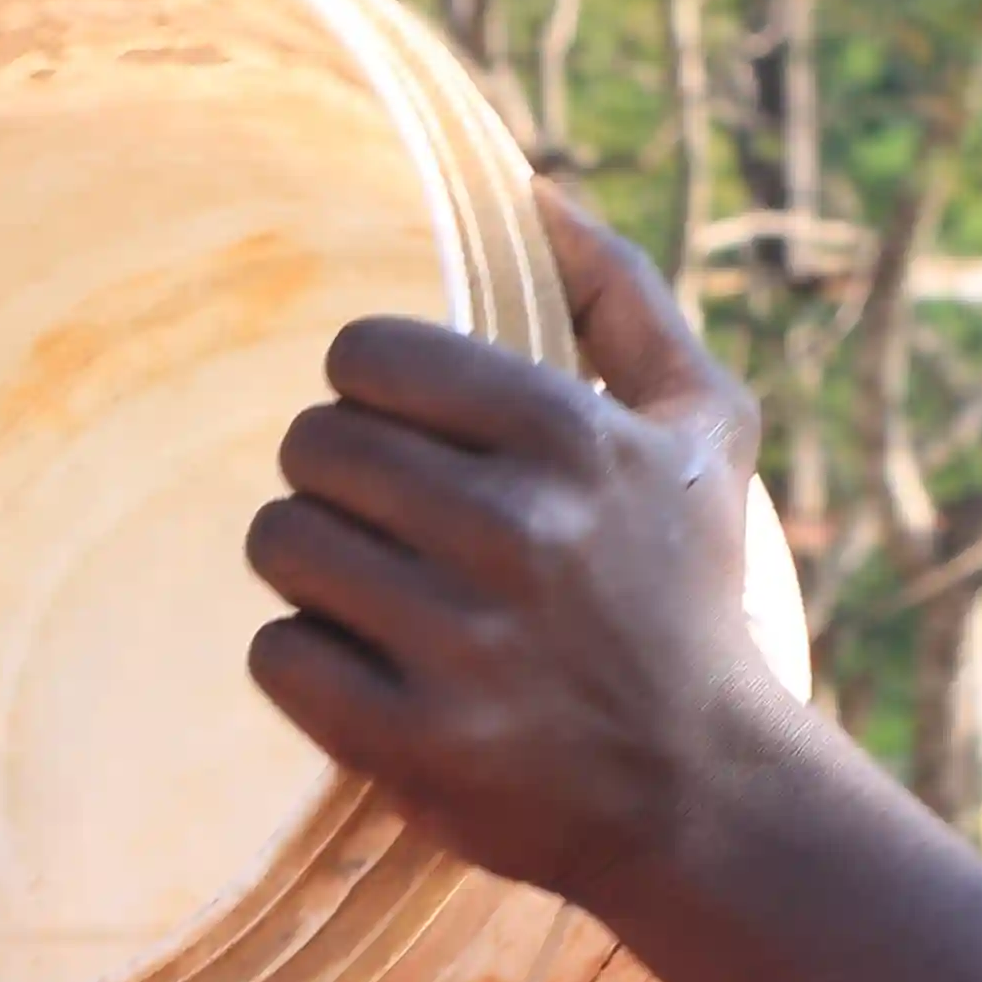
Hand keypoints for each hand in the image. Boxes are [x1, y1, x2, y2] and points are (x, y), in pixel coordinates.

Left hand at [244, 188, 814, 895]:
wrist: (706, 792)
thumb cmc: (686, 593)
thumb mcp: (701, 430)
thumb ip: (621, 299)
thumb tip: (534, 189)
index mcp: (573, 438)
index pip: (365, 356)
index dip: (366, 394)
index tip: (404, 440)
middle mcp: (518, 533)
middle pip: (310, 446)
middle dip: (334, 482)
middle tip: (388, 528)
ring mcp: (462, 643)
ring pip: (279, 542)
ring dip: (311, 568)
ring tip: (375, 597)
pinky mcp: (411, 742)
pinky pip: (275, 652)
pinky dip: (304, 661)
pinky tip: (367, 671)